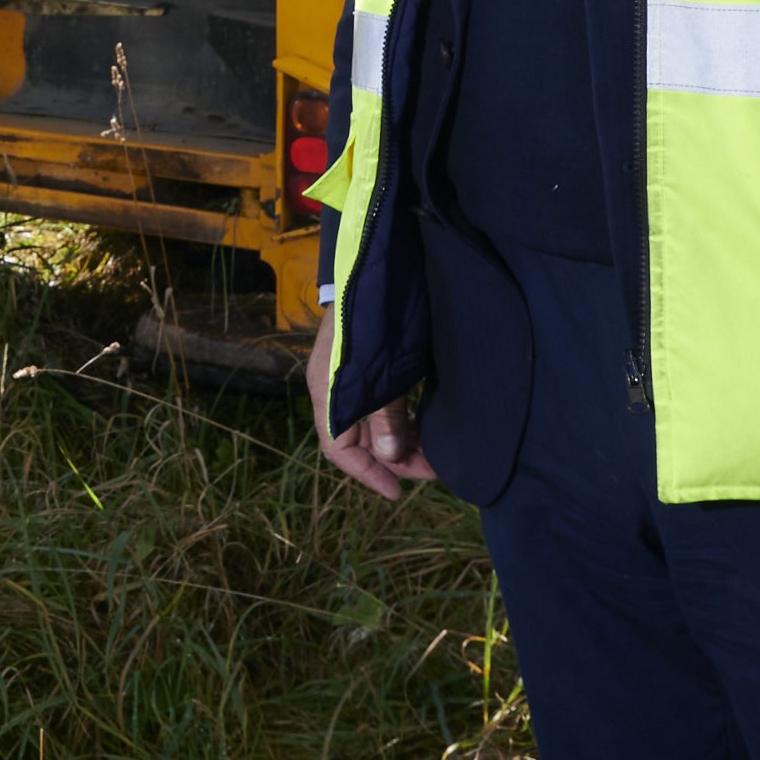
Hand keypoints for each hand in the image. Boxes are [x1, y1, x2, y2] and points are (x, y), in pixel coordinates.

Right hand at [305, 308, 436, 502]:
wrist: (373, 268)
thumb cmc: (375, 320)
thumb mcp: (384, 373)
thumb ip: (385, 416)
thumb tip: (389, 456)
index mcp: (328, 395)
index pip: (340, 451)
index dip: (368, 474)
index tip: (397, 492)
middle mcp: (332, 390)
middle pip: (359, 440)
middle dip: (394, 458)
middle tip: (432, 468)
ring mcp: (347, 377)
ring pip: (371, 423)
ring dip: (399, 440)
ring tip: (430, 449)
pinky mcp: (364, 365)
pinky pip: (378, 404)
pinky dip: (398, 419)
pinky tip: (419, 423)